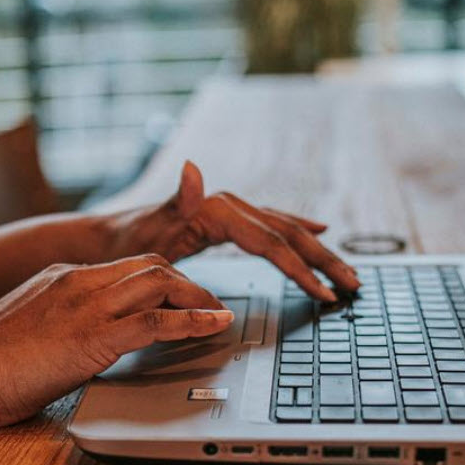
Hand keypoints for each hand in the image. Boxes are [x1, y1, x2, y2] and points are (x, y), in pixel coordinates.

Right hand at [0, 255, 232, 428]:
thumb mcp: (27, 331)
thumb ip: (56, 325)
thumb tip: (76, 342)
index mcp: (61, 277)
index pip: (126, 268)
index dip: (162, 280)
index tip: (182, 297)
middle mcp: (78, 281)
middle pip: (152, 265)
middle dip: (189, 284)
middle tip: (211, 305)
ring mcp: (86, 306)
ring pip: (161, 282)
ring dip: (199, 297)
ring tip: (221, 315)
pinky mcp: (93, 336)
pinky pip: (157, 321)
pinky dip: (194, 322)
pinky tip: (216, 327)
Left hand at [107, 161, 359, 301]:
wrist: (111, 237)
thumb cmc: (126, 242)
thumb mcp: (148, 228)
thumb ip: (176, 201)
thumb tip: (193, 170)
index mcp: (217, 210)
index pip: (272, 243)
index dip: (301, 270)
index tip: (324, 294)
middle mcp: (230, 206)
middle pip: (289, 235)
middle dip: (324, 262)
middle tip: (354, 287)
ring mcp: (232, 212)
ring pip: (287, 231)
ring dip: (319, 253)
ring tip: (348, 274)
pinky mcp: (230, 221)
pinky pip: (275, 228)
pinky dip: (300, 233)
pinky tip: (318, 233)